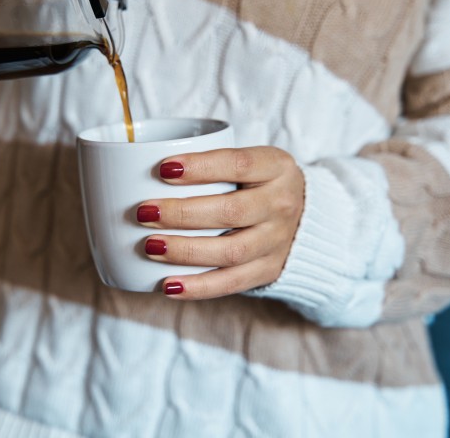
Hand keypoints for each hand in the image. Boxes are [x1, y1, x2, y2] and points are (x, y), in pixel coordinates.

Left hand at [136, 146, 304, 298]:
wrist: (309, 219)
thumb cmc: (259, 184)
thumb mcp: (251, 162)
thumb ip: (212, 163)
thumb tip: (140, 170)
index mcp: (276, 167)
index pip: (238, 164)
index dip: (200, 167)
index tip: (163, 169)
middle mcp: (281, 204)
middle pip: (231, 211)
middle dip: (182, 213)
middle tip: (144, 212)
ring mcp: (277, 241)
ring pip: (231, 251)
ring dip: (186, 251)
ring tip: (150, 247)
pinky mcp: (268, 271)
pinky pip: (231, 283)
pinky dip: (198, 287)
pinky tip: (168, 285)